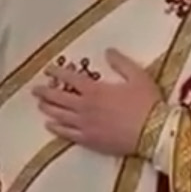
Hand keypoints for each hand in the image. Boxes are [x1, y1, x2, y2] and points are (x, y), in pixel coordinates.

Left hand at [33, 49, 161, 158]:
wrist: (156, 133)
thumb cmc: (148, 103)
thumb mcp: (139, 76)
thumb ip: (121, 63)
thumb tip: (107, 51)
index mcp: (95, 90)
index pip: (71, 79)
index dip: (58, 73)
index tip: (48, 70)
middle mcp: (85, 107)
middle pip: (59, 98)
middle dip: (45, 92)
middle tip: (35, 90)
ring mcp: (85, 125)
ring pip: (60, 116)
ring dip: (48, 109)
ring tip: (39, 105)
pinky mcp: (89, 140)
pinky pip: (67, 134)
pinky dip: (57, 129)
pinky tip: (50, 126)